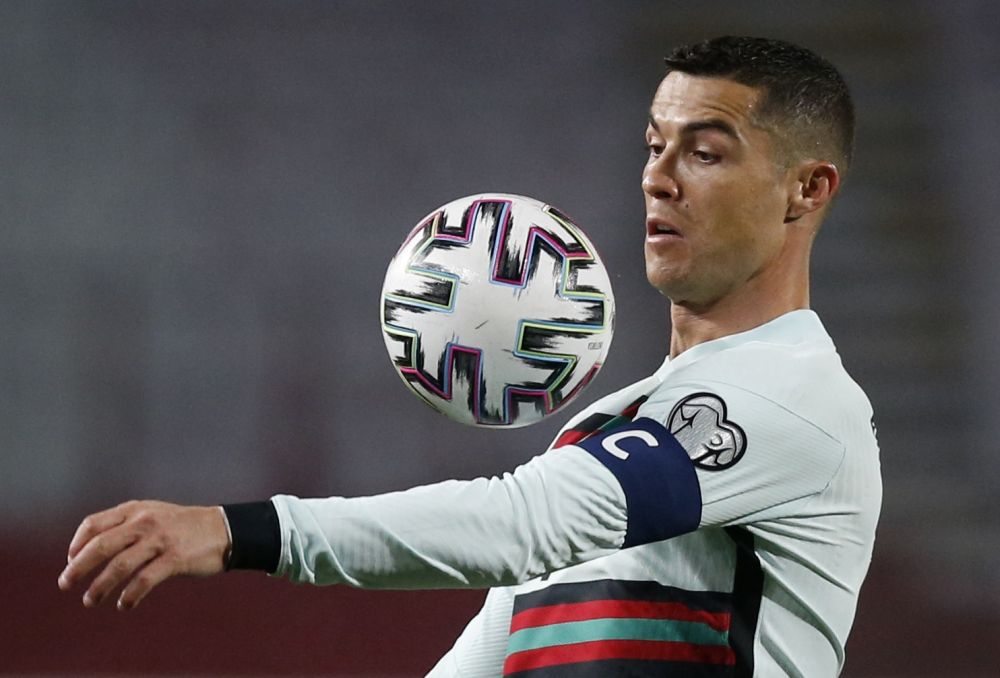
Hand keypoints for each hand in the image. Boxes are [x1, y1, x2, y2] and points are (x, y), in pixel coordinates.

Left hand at [57, 500, 229, 610]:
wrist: (223, 529)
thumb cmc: (183, 526)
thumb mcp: (153, 514)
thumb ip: (126, 526)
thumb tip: (90, 550)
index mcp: (136, 510)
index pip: (94, 524)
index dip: (77, 544)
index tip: (71, 560)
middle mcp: (145, 522)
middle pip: (100, 545)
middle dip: (78, 567)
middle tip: (65, 584)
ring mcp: (160, 540)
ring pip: (119, 566)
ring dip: (100, 586)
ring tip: (90, 600)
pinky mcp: (175, 558)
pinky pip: (144, 580)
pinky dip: (130, 596)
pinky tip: (124, 605)